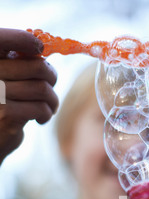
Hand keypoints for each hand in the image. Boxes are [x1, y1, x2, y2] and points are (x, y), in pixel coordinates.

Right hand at [0, 28, 58, 161]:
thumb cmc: (2, 104)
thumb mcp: (4, 78)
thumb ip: (16, 61)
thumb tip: (42, 47)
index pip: (2, 38)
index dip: (24, 39)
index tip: (39, 48)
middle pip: (37, 66)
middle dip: (52, 78)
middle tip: (51, 88)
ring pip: (43, 89)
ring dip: (52, 100)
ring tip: (49, 107)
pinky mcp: (6, 113)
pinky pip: (40, 107)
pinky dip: (46, 114)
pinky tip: (41, 118)